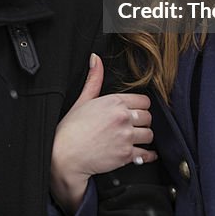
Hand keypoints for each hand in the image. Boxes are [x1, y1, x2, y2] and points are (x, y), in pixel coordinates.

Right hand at [51, 54, 155, 212]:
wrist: (65, 155)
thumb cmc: (70, 129)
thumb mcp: (82, 100)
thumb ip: (94, 79)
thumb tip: (95, 59)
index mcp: (114, 102)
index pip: (144, 100)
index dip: (140, 106)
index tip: (136, 111)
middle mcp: (122, 117)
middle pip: (148, 117)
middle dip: (142, 122)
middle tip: (135, 125)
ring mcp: (125, 136)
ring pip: (149, 134)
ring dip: (144, 138)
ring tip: (136, 139)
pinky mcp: (126, 155)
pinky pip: (146, 154)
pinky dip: (147, 156)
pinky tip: (145, 154)